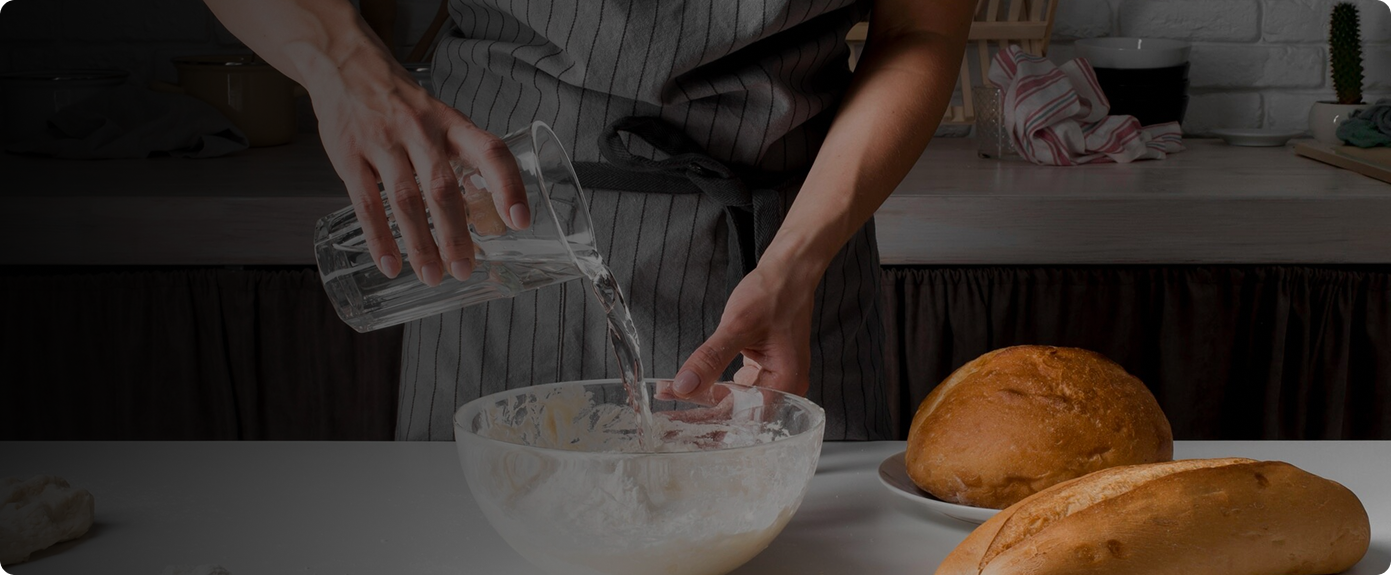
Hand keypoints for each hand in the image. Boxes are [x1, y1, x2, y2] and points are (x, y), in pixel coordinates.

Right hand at [310, 48, 528, 285]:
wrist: (346, 66)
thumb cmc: (403, 104)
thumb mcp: (440, 121)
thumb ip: (463, 162)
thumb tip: (491, 219)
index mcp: (451, 124)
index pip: (490, 151)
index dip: (508, 186)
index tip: (518, 221)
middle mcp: (419, 131)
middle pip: (443, 188)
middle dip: (456, 234)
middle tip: (465, 269)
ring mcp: (382, 142)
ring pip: (406, 201)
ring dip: (420, 244)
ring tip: (432, 276)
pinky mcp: (350, 155)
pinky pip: (366, 203)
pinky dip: (379, 238)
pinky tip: (390, 264)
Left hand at [668, 260, 818, 399]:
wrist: (789, 270)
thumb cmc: (773, 294)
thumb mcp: (738, 326)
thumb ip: (711, 358)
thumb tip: (684, 386)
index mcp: (787, 382)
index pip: (744, 413)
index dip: (709, 415)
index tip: (677, 413)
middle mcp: (786, 386)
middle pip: (742, 412)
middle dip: (706, 411)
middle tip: (670, 412)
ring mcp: (776, 377)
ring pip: (738, 399)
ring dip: (709, 397)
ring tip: (677, 397)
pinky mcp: (765, 368)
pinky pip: (740, 385)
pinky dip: (718, 384)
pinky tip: (697, 383)